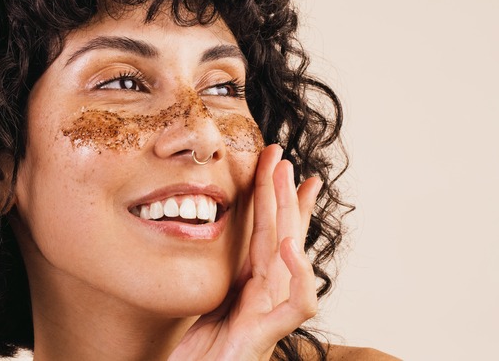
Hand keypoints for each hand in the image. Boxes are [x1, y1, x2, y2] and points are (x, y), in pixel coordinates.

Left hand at [169, 144, 320, 360]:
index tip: (280, 167)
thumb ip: (219, 278)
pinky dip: (298, 274)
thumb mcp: (206, 303)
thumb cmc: (200, 355)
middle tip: (282, 156)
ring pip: (290, 256)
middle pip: (282, 234)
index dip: (276, 201)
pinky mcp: (268, 333)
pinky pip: (297, 302)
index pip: (267, 233)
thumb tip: (205, 242)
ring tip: (290, 181)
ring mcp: (270, 312)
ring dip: (292, 215)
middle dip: (285, 193)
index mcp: (250, 284)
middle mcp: (265, 294)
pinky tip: (287, 247)